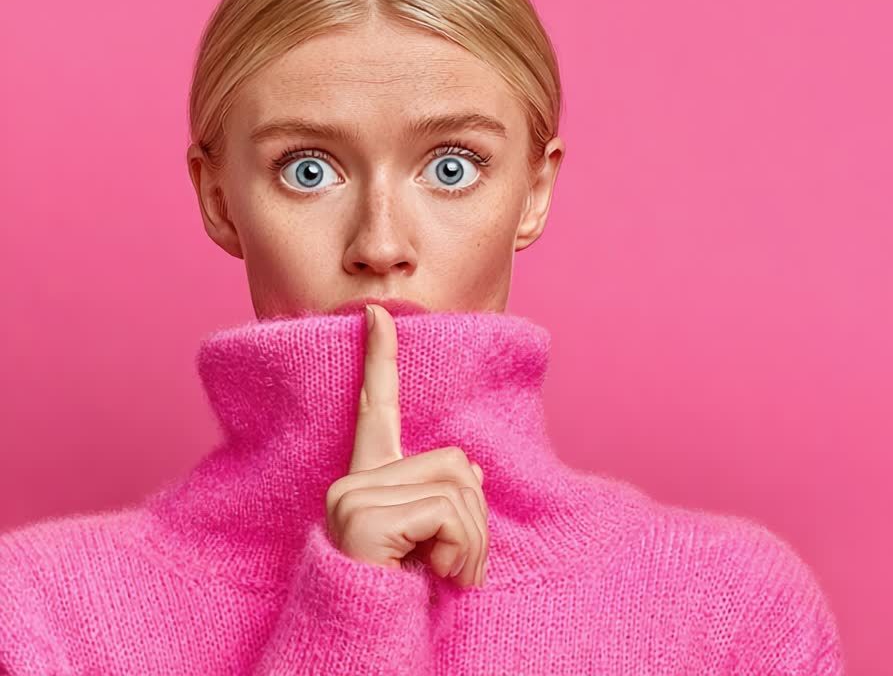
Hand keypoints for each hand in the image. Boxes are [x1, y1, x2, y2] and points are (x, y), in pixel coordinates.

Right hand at [322, 303, 489, 586]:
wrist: (361, 646)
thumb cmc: (400, 597)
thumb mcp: (433, 544)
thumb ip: (447, 500)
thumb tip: (476, 469)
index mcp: (368, 482)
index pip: (376, 410)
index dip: (379, 360)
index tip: (378, 314)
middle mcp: (352, 482)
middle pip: (458, 462)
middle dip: (475, 519)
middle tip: (447, 564)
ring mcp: (352, 497)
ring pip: (462, 487)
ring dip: (473, 543)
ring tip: (441, 575)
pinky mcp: (362, 518)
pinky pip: (450, 515)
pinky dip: (462, 552)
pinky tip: (432, 578)